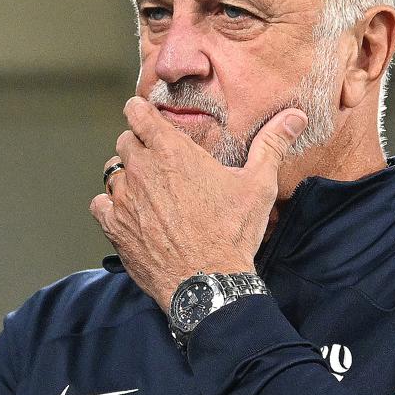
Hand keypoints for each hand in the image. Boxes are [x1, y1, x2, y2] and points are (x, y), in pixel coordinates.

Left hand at [90, 97, 306, 309]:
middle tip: (156, 162)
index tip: (143, 115)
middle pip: (125, 142)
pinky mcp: (115, 227)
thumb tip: (294, 116)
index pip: (138, 113)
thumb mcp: (258, 185)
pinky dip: (110, 206)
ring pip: (112, 173)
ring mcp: (124, 200)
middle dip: (138, 146)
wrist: (208, 283)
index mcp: (172, 152)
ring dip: (126, 177)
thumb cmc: (232, 233)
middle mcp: (142, 170)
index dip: (139, 111)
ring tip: (145, 190)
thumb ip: (271, 144)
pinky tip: (129, 213)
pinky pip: (100, 204)